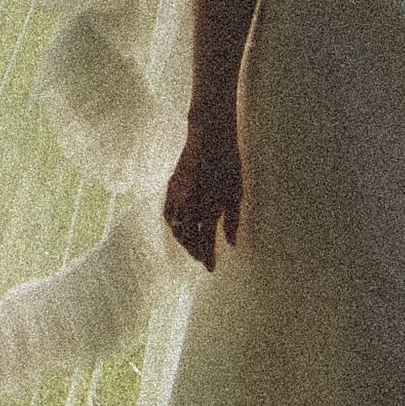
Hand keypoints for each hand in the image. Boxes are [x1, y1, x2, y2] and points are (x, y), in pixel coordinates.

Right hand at [163, 118, 243, 267]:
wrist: (209, 137)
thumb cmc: (229, 164)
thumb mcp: (237, 194)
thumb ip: (232, 221)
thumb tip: (231, 244)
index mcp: (206, 208)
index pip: (205, 242)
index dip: (208, 257)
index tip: (211, 268)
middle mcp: (188, 205)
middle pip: (187, 238)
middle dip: (194, 251)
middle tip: (202, 259)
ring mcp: (176, 195)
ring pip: (175, 227)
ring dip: (182, 240)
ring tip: (191, 247)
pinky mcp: (170, 186)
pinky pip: (167, 212)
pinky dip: (173, 224)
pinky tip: (179, 227)